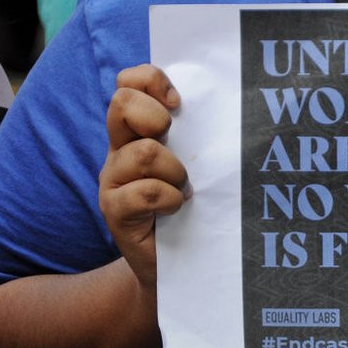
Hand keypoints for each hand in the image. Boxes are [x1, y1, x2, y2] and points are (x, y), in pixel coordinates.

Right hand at [99, 64, 188, 286]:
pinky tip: (176, 209)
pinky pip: (143, 192)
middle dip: (154, 116)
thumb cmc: (195, 210)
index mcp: (138, 132)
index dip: (150, 81)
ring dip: (174, 170)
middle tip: (173, 142)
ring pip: (142, 152)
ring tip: (184, 190)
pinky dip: (168, 199)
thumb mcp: (199, 167)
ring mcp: (112, 180)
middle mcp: (119, 150)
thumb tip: (234, 106)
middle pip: (121, 103)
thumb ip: (200, 138)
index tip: (179, 102)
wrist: (178, 266)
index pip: (128, 84)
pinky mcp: (114, 211)